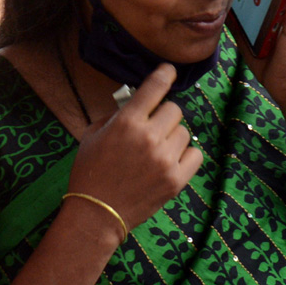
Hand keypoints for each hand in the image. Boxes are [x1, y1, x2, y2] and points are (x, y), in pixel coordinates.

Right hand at [66, 64, 201, 239]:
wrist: (97, 213)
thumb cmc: (90, 172)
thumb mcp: (92, 136)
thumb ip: (116, 115)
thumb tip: (136, 102)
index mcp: (126, 122)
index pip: (155, 87)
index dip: (165, 74)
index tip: (170, 71)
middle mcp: (149, 137)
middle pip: (174, 110)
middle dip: (163, 117)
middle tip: (151, 130)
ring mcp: (165, 159)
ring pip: (184, 132)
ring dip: (172, 138)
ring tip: (156, 152)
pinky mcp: (176, 179)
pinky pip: (195, 154)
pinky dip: (185, 156)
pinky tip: (169, 162)